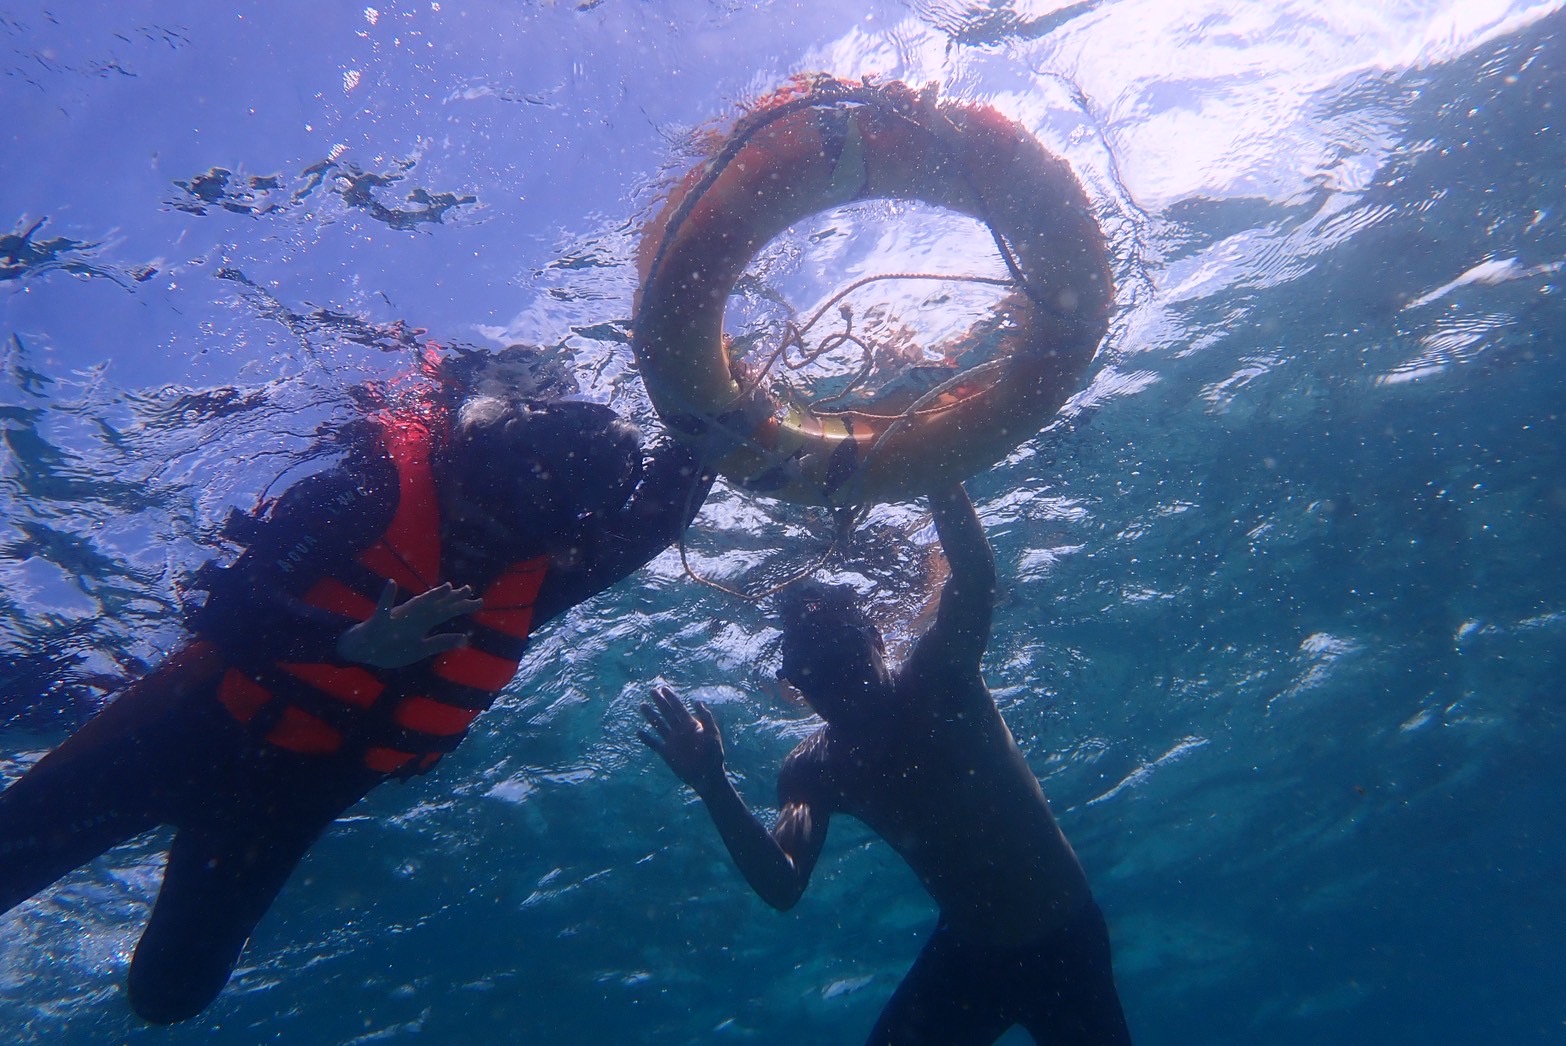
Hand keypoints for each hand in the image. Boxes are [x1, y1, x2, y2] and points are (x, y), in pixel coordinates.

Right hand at [336, 580, 483, 668]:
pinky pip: (382, 608)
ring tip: (444, 587)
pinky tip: (391, 583)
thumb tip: (464, 638)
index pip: (444, 613)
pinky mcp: (378, 622)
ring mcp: (395, 618)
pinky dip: (386, 596)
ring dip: (429, 596)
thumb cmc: (392, 647)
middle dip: (453, 600)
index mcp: (420, 623)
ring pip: (415, 606)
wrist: (361, 648)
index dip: (460, 607)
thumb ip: (440, 642)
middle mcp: (411, 617)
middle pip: (435, 607)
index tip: (478, 601)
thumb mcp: (421, 649)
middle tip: (470, 591)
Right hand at [638, 684, 725, 794]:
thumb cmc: (713, 754)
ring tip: (642, 706)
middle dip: (660, 702)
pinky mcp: (666, 753)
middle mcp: (680, 731)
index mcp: (691, 724)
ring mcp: (672, 741)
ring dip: (651, 716)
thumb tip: (697, 701)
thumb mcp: (712, 734)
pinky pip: (654, 743)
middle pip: (667, 713)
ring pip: (659, 725)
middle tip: (652, 691)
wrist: (707, 775)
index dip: (671, 698)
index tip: (664, 688)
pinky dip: (647, 738)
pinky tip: (639, 732)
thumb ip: (706, 718)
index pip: (679, 708)